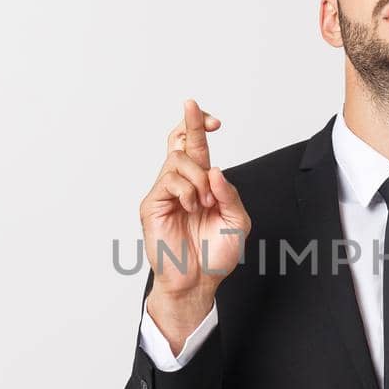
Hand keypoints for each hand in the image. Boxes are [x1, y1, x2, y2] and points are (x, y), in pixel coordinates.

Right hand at [139, 99, 250, 337]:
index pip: (196, 147)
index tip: (214, 121)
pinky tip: (192, 207)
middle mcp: (182, 185)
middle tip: (193, 106)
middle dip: (190, 122)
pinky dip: (186, 191)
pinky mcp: (152, 204)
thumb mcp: (236, 221)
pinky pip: (169, 181)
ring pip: (178, 161)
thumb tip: (214, 170)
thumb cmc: (215, 255)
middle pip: (180, 141)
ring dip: (199, 179)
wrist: (199, 282)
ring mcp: (165, 193)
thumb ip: (229, 194)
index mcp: (202, 185)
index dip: (200, 127)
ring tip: (204, 203)